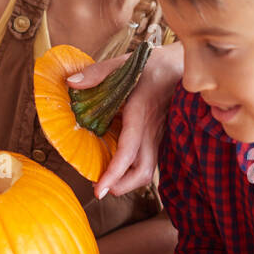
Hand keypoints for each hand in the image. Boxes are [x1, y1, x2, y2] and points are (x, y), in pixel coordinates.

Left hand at [66, 41, 183, 198]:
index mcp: (140, 115)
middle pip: (143, 172)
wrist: (181, 67)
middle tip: (100, 189)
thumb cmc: (152, 65)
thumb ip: (97, 73)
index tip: (99, 190)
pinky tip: (119, 165)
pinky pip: (149, 161)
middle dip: (121, 187)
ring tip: (107, 180)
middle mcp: (151, 131)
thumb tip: (71, 82)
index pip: (129, 152)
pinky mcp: (159, 137)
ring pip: (148, 170)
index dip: (114, 173)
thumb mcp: (123, 63)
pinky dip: (134, 170)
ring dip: (128, 182)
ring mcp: (158, 136)